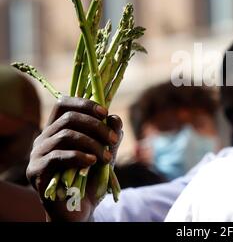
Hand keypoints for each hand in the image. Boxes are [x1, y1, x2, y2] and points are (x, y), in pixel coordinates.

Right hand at [26, 96, 122, 221]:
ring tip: (105, 157)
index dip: (84, 104)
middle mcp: (44, 138)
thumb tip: (114, 117)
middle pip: (68, 118)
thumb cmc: (91, 179)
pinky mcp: (36, 171)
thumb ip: (110, 135)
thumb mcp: (105, 153)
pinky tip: (92, 162)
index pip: (63, 104)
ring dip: (91, 143)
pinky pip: (57, 156)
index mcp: (57, 129)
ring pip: (65, 135)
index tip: (105, 112)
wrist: (80, 209)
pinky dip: (79, 156)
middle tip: (113, 140)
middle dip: (96, 126)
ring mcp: (37, 154)